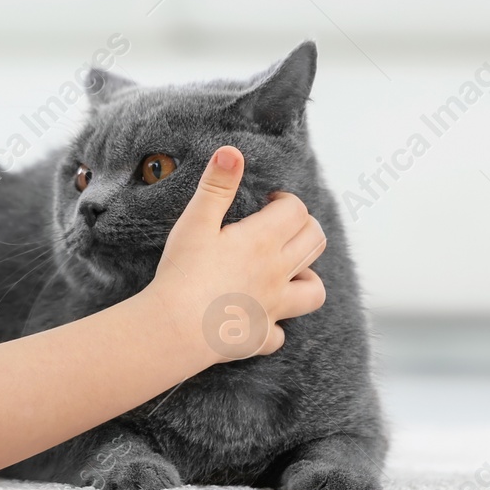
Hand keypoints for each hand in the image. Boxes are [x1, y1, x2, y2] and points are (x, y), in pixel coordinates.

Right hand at [152, 145, 326, 364]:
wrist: (175, 329)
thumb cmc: (183, 272)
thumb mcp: (195, 222)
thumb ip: (216, 186)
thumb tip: (232, 152)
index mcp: (263, 241)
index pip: (296, 210)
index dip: (286, 200)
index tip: (268, 201)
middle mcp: (277, 273)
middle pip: (314, 242)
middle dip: (304, 227)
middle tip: (279, 227)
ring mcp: (273, 308)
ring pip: (314, 290)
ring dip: (306, 277)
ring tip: (286, 271)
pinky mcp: (260, 337)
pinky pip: (280, 334)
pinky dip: (275, 325)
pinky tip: (258, 317)